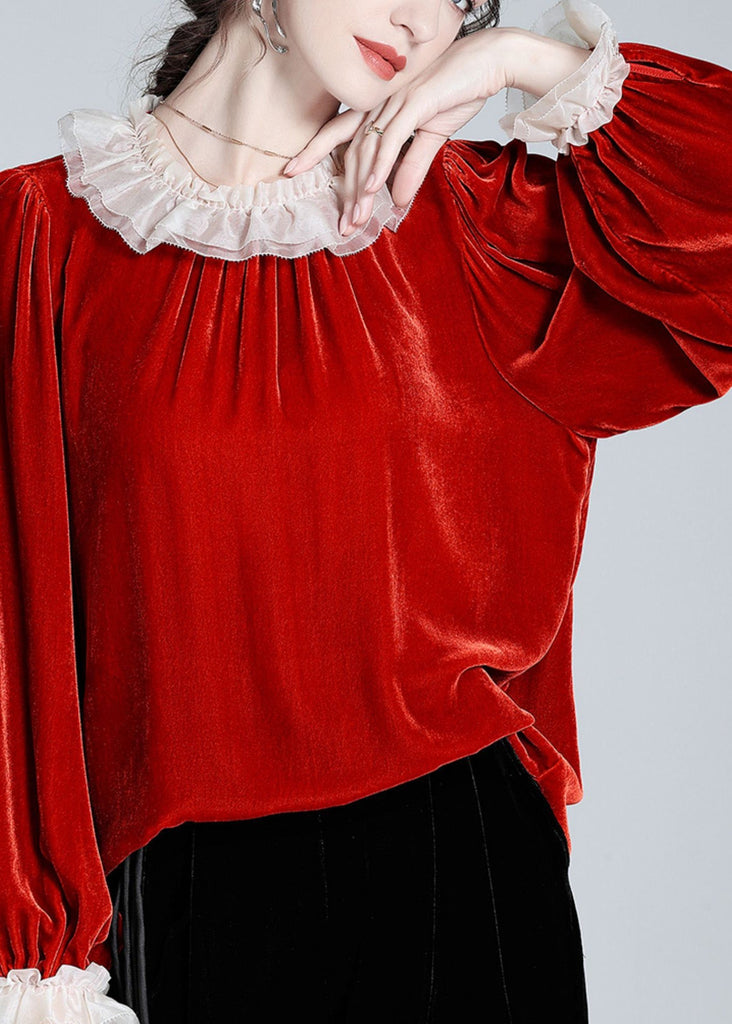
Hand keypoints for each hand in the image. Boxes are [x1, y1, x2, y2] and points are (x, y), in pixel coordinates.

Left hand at [283, 28, 513, 235]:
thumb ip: (411, 168)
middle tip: (342, 225)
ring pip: (369, 151)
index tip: (291, 172)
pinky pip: (392, 140)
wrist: (489, 62)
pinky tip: (374, 189)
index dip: (314, 150)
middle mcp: (381, 104)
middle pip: (352, 151)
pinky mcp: (415, 102)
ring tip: (357, 218)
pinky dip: (381, 166)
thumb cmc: (459, 91)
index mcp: (380, 109)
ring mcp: (396, 102)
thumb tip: (396, 201)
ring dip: (361, 189)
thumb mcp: (431, 138)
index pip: (340, 133)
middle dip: (345, 191)